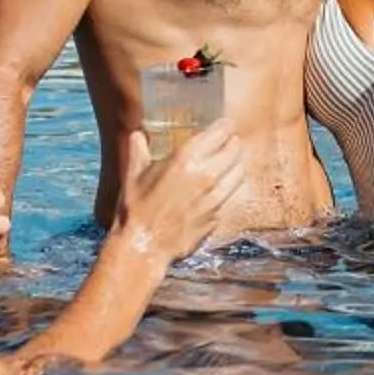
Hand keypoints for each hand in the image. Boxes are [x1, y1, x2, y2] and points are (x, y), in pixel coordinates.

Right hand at [114, 126, 249, 265]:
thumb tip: (137, 135)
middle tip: (226, 145)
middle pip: (236, 150)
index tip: (223, 127)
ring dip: (234, 167)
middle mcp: (207, 175)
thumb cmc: (136, 209)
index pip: (222, 131)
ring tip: (226, 167)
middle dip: (232, 145)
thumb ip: (138, 150)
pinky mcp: (217, 217)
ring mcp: (216, 198)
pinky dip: (228, 191)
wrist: (142, 247)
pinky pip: (231, 197)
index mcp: (187, 158)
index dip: (224, 127)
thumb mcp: (133, 174)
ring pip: (240, 173)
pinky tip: (217, 192)